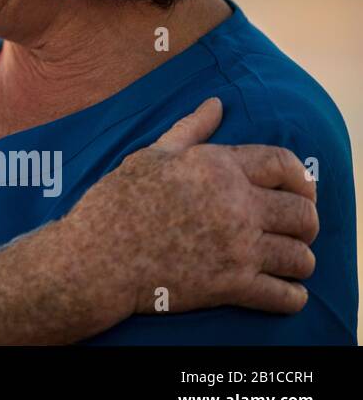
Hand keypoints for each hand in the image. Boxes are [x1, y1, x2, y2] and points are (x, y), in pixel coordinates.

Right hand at [69, 97, 317, 317]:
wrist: (95, 258)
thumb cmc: (116, 203)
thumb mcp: (150, 156)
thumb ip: (190, 130)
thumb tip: (216, 103)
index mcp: (217, 167)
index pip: (285, 164)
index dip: (300, 178)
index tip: (299, 190)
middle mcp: (235, 206)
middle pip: (303, 213)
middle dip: (305, 222)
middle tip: (293, 229)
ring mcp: (237, 248)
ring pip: (300, 256)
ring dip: (298, 260)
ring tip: (286, 261)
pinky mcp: (232, 286)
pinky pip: (286, 296)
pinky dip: (292, 296)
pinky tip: (284, 291)